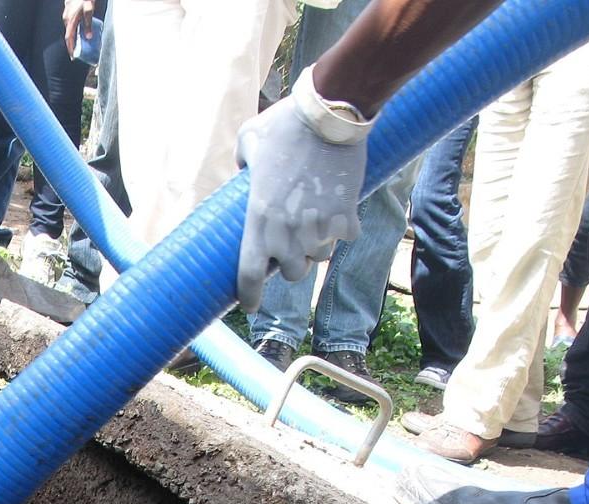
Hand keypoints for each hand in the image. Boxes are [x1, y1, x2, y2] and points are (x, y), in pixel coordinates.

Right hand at [63, 0, 94, 54]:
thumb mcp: (89, 11)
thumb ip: (88, 24)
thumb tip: (88, 37)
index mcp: (70, 21)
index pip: (69, 38)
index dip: (70, 48)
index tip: (72, 56)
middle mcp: (66, 19)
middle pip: (68, 35)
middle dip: (72, 44)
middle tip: (76, 52)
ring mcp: (66, 15)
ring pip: (69, 29)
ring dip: (73, 37)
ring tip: (78, 43)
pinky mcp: (68, 12)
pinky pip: (70, 24)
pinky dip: (73, 30)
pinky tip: (78, 30)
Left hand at [235, 70, 368, 312]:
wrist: (330, 112)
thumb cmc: (284, 124)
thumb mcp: (249, 141)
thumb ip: (242, 164)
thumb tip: (243, 172)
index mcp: (258, 220)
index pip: (249, 276)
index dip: (249, 297)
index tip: (249, 305)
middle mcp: (287, 231)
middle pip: (292, 273)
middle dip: (291, 265)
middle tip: (291, 248)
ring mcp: (319, 226)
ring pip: (320, 258)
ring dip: (317, 247)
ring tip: (315, 224)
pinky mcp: (346, 215)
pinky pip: (346, 236)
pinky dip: (344, 228)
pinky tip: (339, 209)